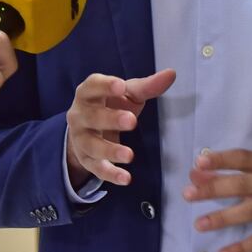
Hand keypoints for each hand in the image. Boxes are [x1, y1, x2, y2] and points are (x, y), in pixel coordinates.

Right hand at [65, 68, 175, 188]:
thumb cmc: (111, 103)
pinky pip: (96, 168)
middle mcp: (79, 115)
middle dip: (111, 119)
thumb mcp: (128, 93)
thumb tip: (171, 74)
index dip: (105, 86)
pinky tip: (126, 178)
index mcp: (88, 92)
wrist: (89, 128)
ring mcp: (80, 138)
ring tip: (130, 155)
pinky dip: (110, 174)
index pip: (93, 86)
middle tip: (132, 121)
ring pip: (92, 145)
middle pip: (92, 117)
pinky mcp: (85, 159)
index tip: (121, 86)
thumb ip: (147, 86)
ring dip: (110, 150)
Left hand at [183, 149, 251, 251]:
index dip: (222, 159)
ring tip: (199, 223)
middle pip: (243, 184)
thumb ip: (237, 177)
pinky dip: (241, 247)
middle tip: (188, 194)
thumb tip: (198, 174)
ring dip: (222, 217)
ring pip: (249, 210)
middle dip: (214, 188)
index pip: (245, 158)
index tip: (199, 162)